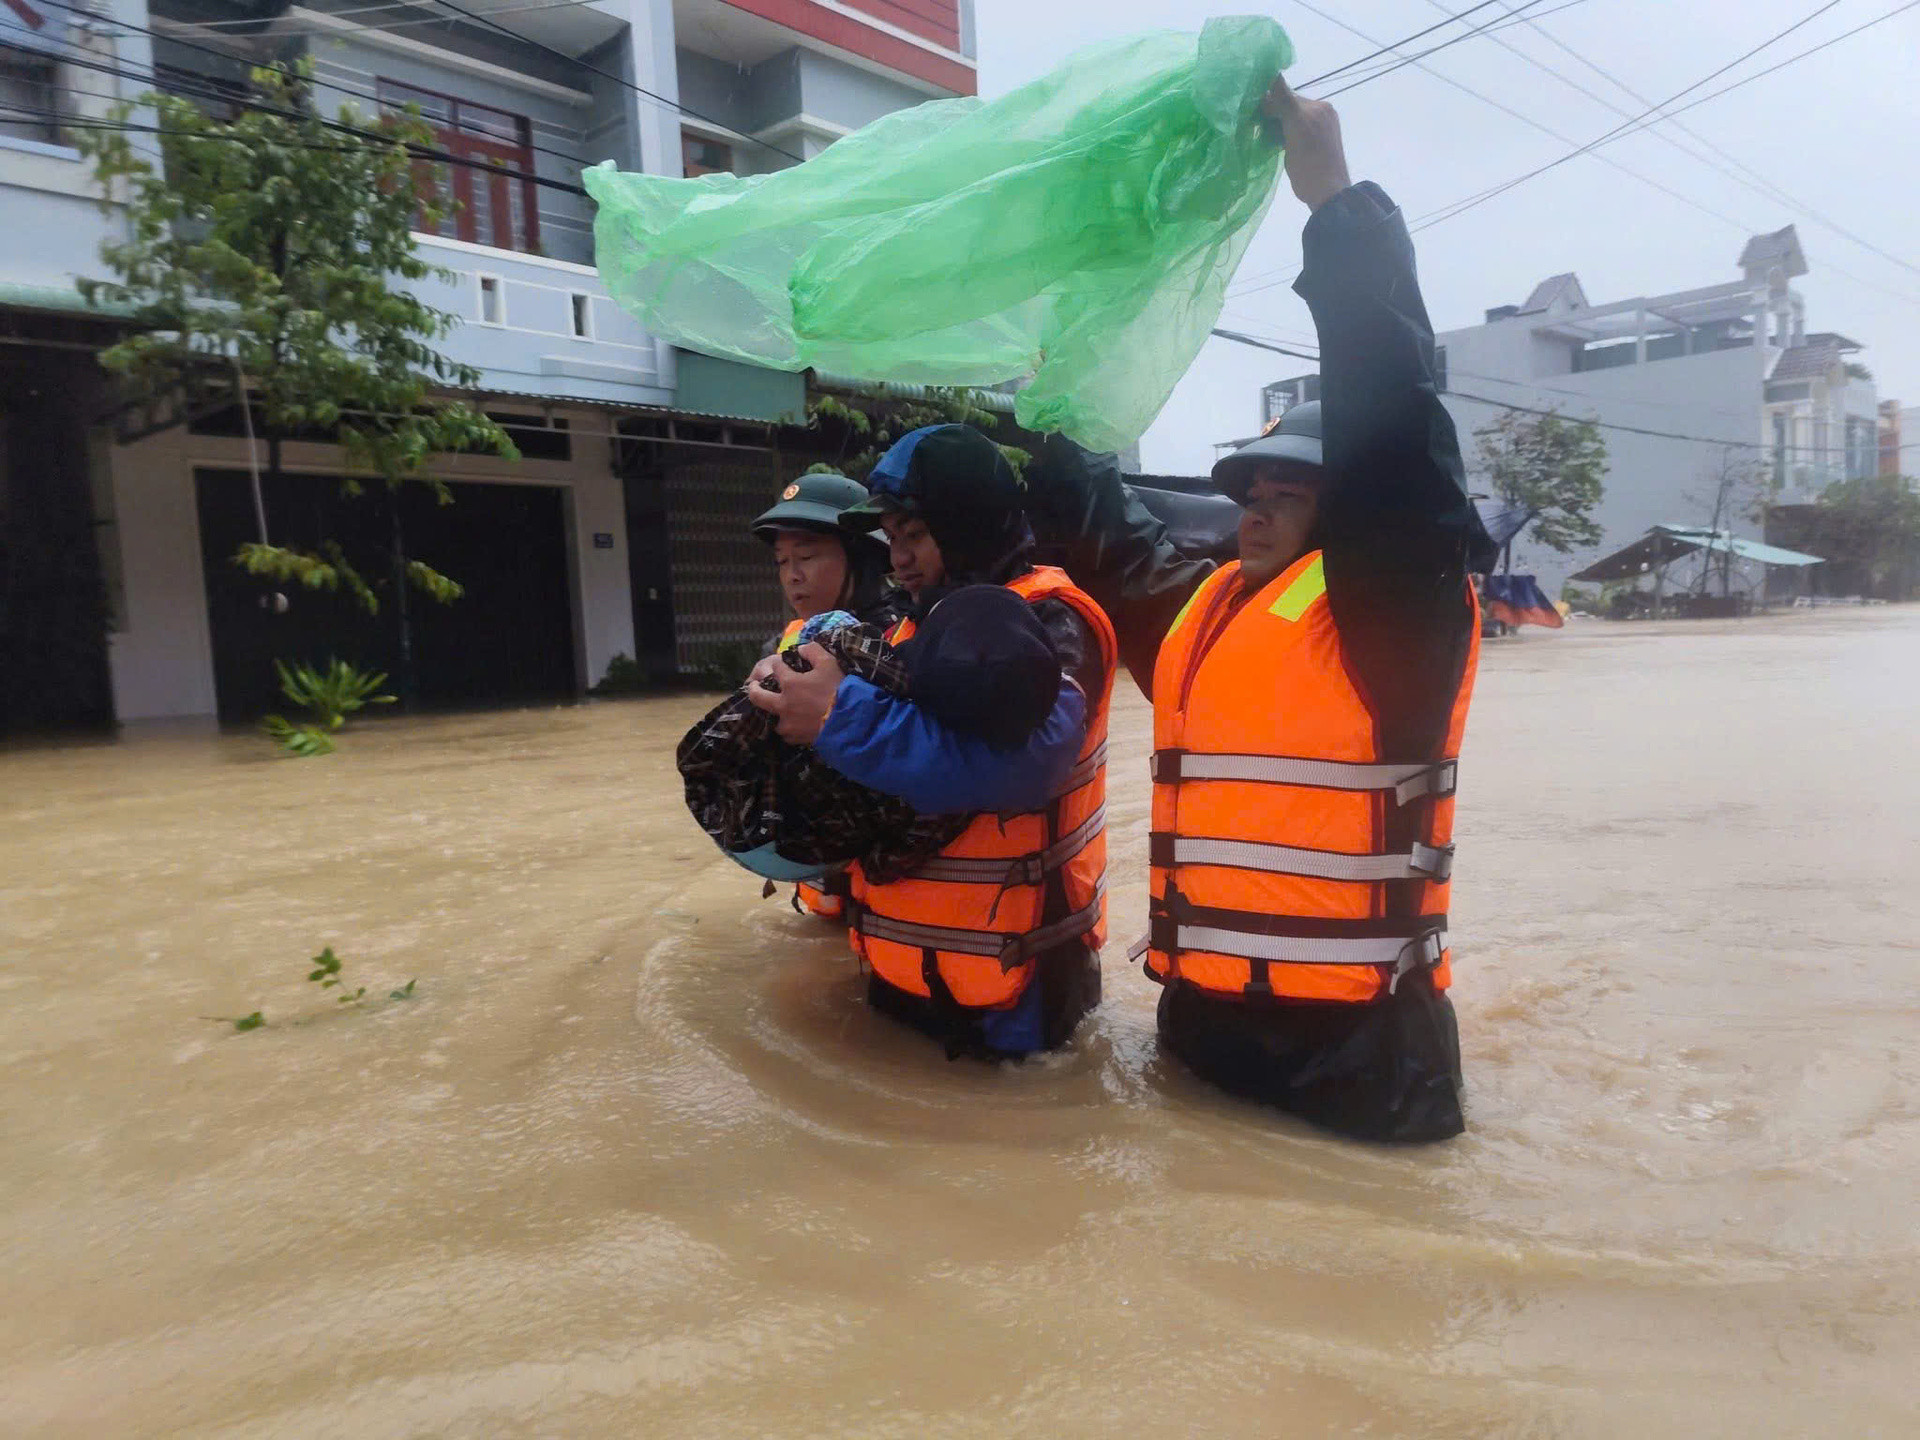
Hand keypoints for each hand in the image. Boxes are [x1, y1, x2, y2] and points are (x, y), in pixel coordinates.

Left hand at [742, 643, 843, 742]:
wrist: (850, 721)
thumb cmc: (840, 689)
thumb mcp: (829, 663)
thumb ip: (813, 651)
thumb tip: (801, 649)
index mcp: (790, 684)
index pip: (776, 668)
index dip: (779, 663)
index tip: (781, 663)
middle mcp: (783, 704)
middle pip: (757, 696)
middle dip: (753, 688)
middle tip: (753, 685)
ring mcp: (788, 723)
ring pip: (772, 718)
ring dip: (773, 712)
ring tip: (777, 710)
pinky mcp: (796, 738)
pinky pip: (786, 733)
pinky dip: (788, 728)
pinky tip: (793, 725)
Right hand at [1261, 73, 1349, 210]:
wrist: (1327, 194)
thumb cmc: (1310, 163)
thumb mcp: (1296, 126)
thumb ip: (1284, 99)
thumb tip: (1273, 73)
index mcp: (1318, 107)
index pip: (1286, 95)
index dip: (1268, 101)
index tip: (1251, 111)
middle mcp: (1320, 113)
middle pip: (1287, 107)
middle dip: (1271, 114)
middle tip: (1255, 127)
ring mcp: (1318, 129)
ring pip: (1289, 120)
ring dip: (1275, 126)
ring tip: (1264, 137)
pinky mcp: (1315, 144)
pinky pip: (1294, 132)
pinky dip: (1283, 136)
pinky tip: (1274, 145)